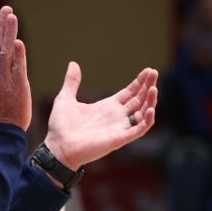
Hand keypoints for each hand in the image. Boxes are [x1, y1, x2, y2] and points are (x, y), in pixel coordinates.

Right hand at [0, 6, 30, 130]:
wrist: (0, 127)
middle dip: (0, 25)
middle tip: (6, 9)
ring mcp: (4, 80)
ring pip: (6, 51)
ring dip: (9, 33)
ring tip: (13, 17)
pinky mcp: (18, 85)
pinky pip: (18, 66)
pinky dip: (19, 53)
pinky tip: (19, 40)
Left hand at [43, 64, 157, 170]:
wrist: (57, 147)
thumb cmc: (60, 127)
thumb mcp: (65, 99)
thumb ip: (72, 82)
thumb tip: (73, 63)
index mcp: (107, 107)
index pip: (130, 92)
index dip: (139, 82)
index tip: (149, 70)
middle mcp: (116, 117)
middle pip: (139, 99)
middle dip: (148, 86)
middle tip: (154, 72)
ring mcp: (119, 128)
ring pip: (143, 113)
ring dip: (150, 101)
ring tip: (154, 88)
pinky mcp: (119, 139)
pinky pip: (139, 130)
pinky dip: (147, 120)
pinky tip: (149, 108)